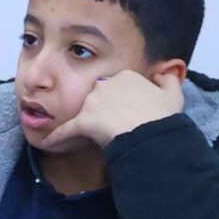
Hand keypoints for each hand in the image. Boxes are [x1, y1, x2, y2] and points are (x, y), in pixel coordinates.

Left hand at [44, 68, 186, 150]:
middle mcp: (104, 85)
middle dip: (103, 109)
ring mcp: (91, 103)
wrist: (150, 134)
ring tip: (90, 135)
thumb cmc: (163, 116)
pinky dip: (55, 136)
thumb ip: (168, 81)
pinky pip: (66, 130)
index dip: (124, 100)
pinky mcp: (82, 121)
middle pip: (99, 97)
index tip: (130, 111)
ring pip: (84, 112)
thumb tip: (162, 75)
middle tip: (115, 124)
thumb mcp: (173, 94)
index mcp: (125, 76)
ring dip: (85, 121)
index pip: (119, 86)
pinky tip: (46, 142)